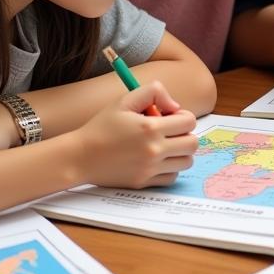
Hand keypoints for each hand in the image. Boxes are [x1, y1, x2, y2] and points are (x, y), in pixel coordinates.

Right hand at [74, 82, 197, 188]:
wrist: (80, 157)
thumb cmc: (102, 126)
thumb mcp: (125, 99)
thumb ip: (154, 92)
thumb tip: (175, 105)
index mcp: (151, 128)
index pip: (189, 121)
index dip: (183, 116)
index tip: (171, 117)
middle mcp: (154, 150)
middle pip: (193, 144)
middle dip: (186, 135)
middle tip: (170, 132)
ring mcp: (150, 169)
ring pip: (186, 162)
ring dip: (180, 153)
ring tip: (165, 146)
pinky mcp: (144, 182)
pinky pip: (172, 178)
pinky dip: (170, 169)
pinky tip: (157, 161)